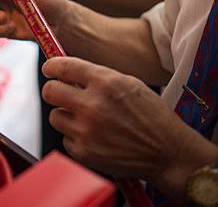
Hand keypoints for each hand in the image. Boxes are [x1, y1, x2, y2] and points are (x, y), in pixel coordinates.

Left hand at [42, 57, 217, 198]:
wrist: (167, 152)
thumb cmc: (151, 116)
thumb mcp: (128, 83)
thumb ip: (98, 77)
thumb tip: (69, 73)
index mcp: (105, 82)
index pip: (63, 67)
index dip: (52, 67)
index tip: (50, 69)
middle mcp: (92, 105)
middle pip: (50, 91)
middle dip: (54, 91)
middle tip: (62, 94)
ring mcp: (86, 130)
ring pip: (55, 116)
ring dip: (66, 115)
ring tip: (87, 119)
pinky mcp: (84, 152)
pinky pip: (66, 138)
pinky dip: (76, 137)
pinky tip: (95, 137)